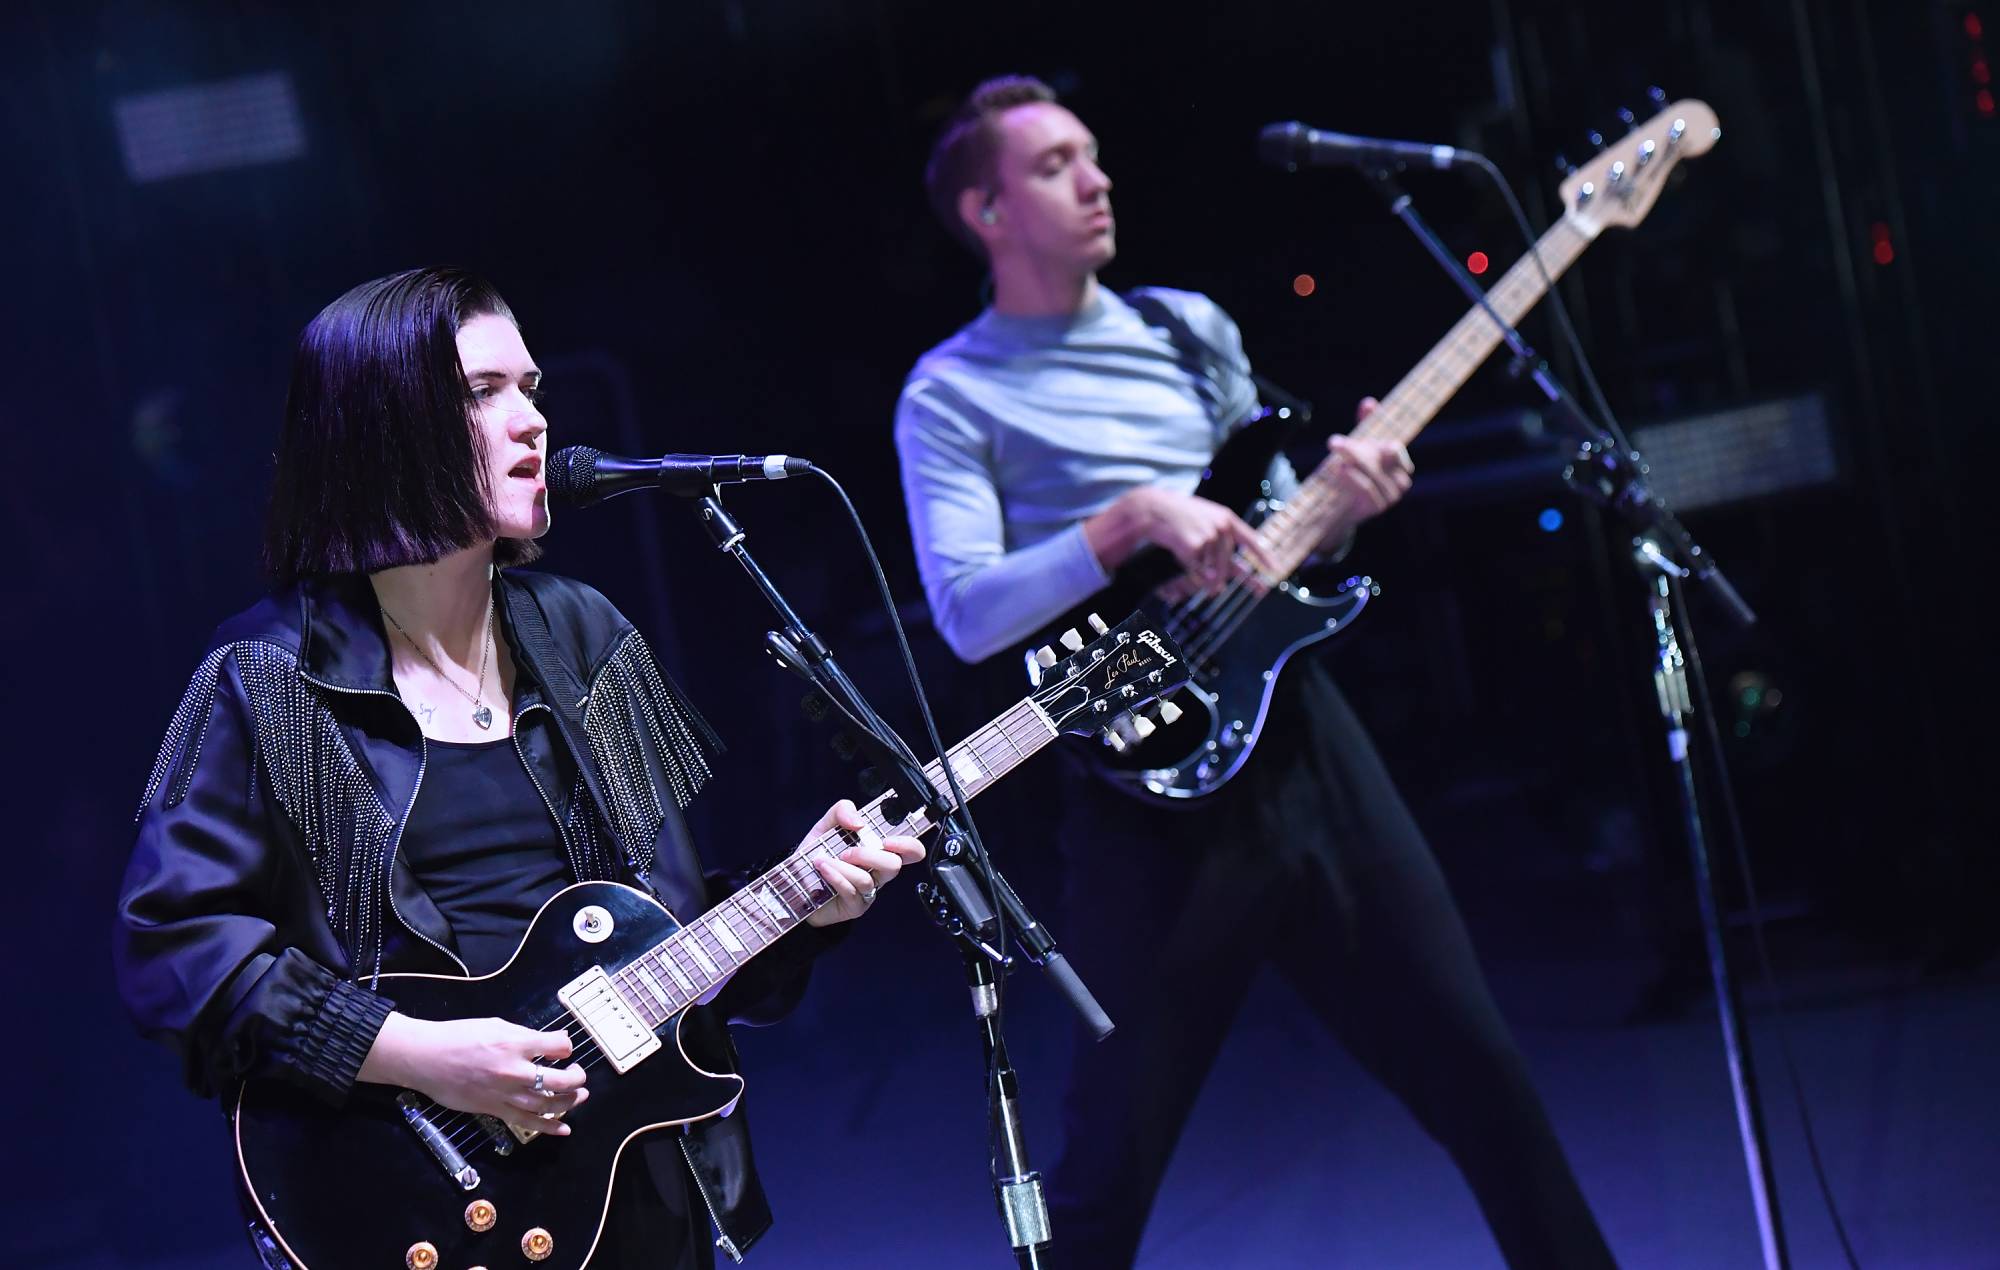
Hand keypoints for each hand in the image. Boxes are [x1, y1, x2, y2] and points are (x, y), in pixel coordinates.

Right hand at [360, 1014, 586, 1136]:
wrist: (426, 1059)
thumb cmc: (458, 1037)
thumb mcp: (496, 1024)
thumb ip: (526, 1036)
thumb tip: (551, 1043)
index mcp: (515, 1044)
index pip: (559, 1046)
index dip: (566, 1046)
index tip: (564, 1049)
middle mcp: (514, 1071)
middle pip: (560, 1080)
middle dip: (577, 1078)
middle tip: (579, 1074)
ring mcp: (505, 1094)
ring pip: (548, 1104)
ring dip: (569, 1102)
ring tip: (579, 1095)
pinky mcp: (495, 1110)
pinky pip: (528, 1122)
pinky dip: (549, 1127)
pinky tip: (564, 1128)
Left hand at [804, 799, 925, 926]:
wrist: (796, 881)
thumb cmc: (818, 854)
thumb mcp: (826, 825)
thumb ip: (842, 811)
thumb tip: (859, 821)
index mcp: (879, 850)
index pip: (910, 851)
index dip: (908, 845)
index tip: (888, 841)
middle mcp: (878, 872)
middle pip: (894, 866)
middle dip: (867, 855)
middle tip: (846, 852)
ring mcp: (868, 892)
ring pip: (867, 879)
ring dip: (842, 866)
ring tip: (822, 860)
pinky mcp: (855, 907)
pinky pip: (851, 891)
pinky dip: (835, 876)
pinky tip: (822, 869)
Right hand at [1131, 487, 1278, 593]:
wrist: (1155, 508)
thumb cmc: (1178, 516)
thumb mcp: (1203, 523)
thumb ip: (1217, 547)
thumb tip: (1220, 579)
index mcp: (1227, 518)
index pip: (1252, 541)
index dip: (1265, 557)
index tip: (1276, 570)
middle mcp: (1222, 527)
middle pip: (1228, 563)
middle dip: (1221, 578)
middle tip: (1216, 591)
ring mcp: (1209, 536)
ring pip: (1213, 569)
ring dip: (1205, 577)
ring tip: (1193, 572)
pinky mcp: (1195, 545)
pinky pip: (1196, 568)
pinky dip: (1189, 568)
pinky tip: (1180, 554)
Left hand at [1321, 396, 1412, 545]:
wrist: (1343, 507)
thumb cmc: (1357, 471)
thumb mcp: (1361, 446)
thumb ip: (1366, 425)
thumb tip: (1369, 402)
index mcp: (1400, 463)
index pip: (1396, 449)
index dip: (1381, 440)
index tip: (1366, 435)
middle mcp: (1400, 480)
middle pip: (1383, 457)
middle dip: (1358, 447)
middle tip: (1335, 441)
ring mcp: (1391, 495)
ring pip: (1374, 471)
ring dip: (1352, 459)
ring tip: (1335, 451)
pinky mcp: (1378, 507)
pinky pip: (1368, 489)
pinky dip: (1353, 477)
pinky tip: (1341, 468)